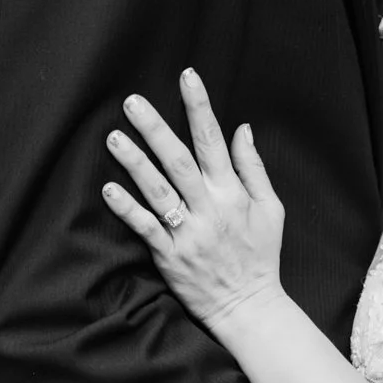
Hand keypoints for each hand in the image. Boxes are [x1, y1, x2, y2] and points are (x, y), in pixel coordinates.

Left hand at [102, 70, 285, 328]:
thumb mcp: (271, 208)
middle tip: (133, 102)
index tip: (188, 77)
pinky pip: (146, 228)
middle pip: (178, 160)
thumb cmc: (261, 255)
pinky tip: (110, 189)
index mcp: (233, 193)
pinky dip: (128, 209)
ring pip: (157, 190)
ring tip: (113, 137)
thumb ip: (254, 168)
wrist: (249, 306)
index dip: (200, 107)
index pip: (213, 140)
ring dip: (134, 162)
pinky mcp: (170, 256)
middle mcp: (209, 208)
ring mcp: (188, 232)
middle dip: (155, 128)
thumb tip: (242, 128)